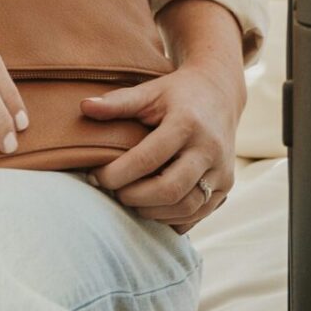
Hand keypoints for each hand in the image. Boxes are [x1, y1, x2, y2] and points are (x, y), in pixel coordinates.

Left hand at [80, 62, 243, 231]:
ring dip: (153, 212)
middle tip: (115, 193)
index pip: (148, 159)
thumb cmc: (178, 94)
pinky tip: (154, 208)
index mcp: (187, 123)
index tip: (97, 177)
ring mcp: (222, 170)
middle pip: (170, 189)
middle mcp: (209, 149)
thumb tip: (83, 107)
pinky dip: (172, 219)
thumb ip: (118, 102)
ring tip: (132, 200)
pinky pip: (198, 214)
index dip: (118, 174)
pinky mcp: (227, 185)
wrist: (220, 94)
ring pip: (186, 207)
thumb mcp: (150, 91)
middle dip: (135, 198)